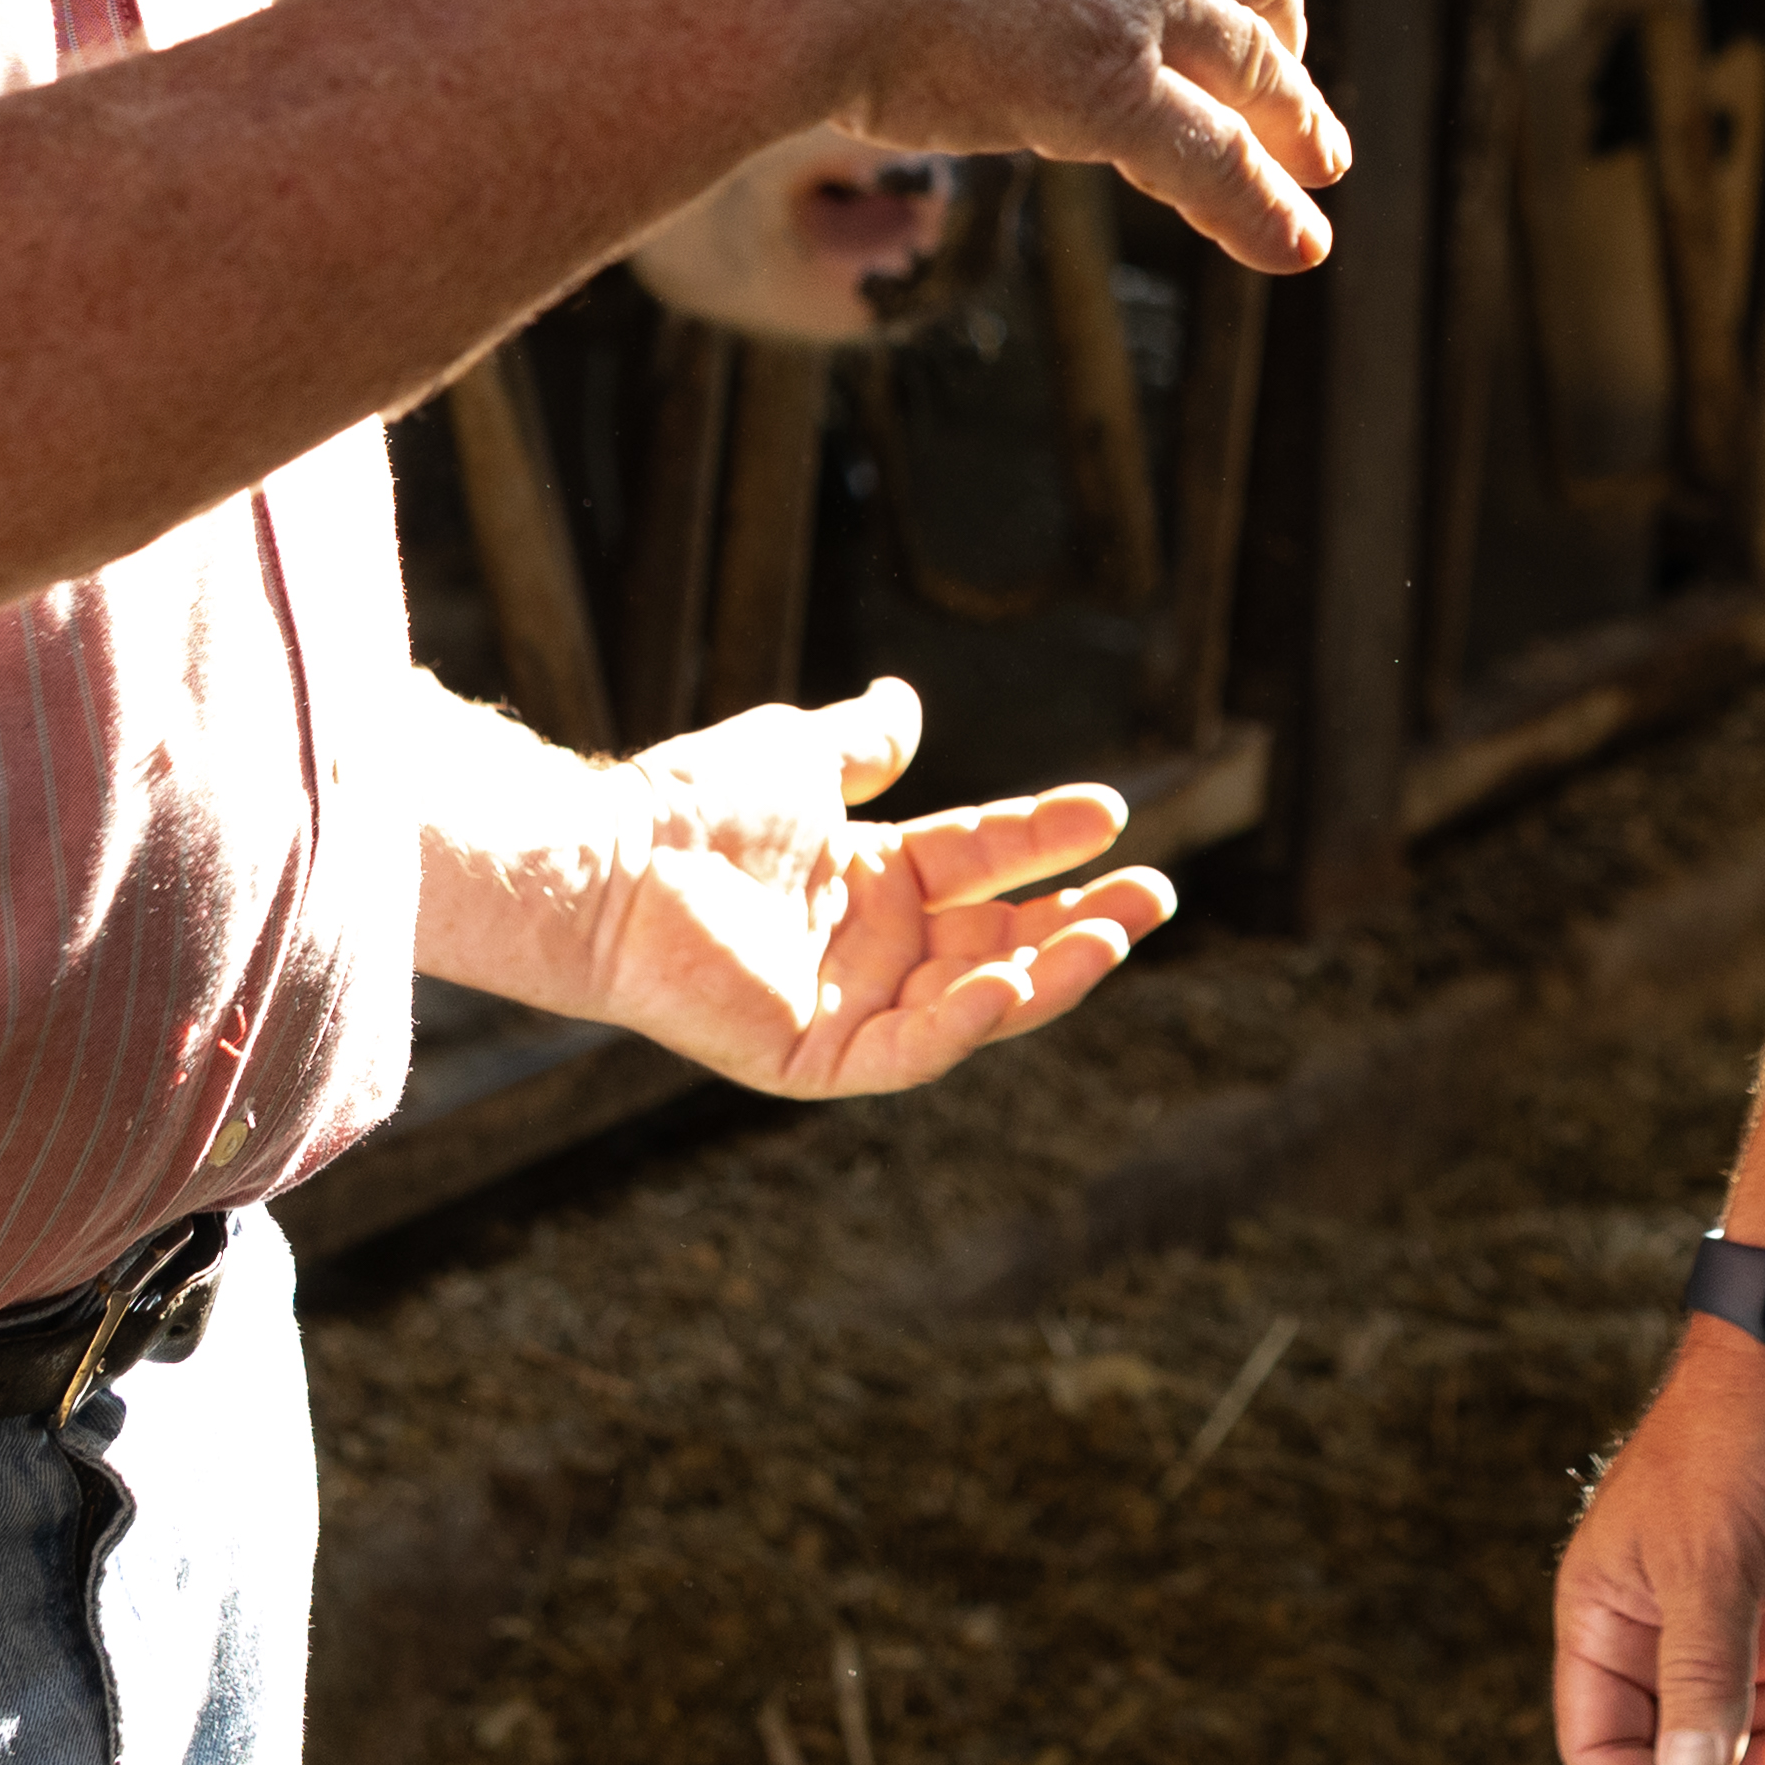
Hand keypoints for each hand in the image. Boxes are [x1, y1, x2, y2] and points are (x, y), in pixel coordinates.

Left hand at [560, 680, 1173, 1099]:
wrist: (608, 857)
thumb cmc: (687, 804)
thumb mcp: (800, 754)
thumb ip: (862, 743)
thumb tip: (907, 705)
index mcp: (871, 883)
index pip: (983, 864)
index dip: (1048, 840)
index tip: (1115, 813)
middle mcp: (869, 952)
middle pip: (1000, 941)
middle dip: (1080, 923)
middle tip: (1156, 896)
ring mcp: (847, 1010)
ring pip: (976, 1003)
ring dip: (1050, 974)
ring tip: (1118, 933)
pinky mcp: (813, 1059)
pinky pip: (910, 1051)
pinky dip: (965, 1022)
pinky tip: (1011, 979)